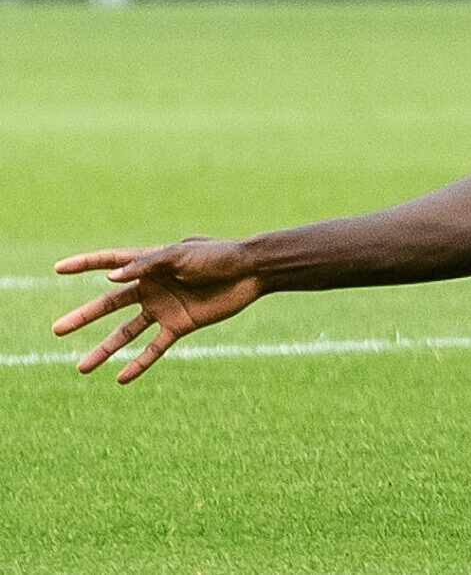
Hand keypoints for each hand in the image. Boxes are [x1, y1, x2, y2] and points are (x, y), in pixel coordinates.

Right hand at [52, 240, 263, 382]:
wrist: (252, 272)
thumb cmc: (217, 256)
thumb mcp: (181, 254)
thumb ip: (147, 264)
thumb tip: (111, 277)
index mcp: (150, 264)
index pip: (110, 262)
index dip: (84, 263)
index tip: (58, 268)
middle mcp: (151, 287)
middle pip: (109, 304)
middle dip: (83, 316)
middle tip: (56, 329)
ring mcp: (164, 308)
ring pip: (126, 332)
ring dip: (105, 349)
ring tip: (81, 368)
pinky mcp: (180, 325)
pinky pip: (155, 348)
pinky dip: (139, 363)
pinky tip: (121, 378)